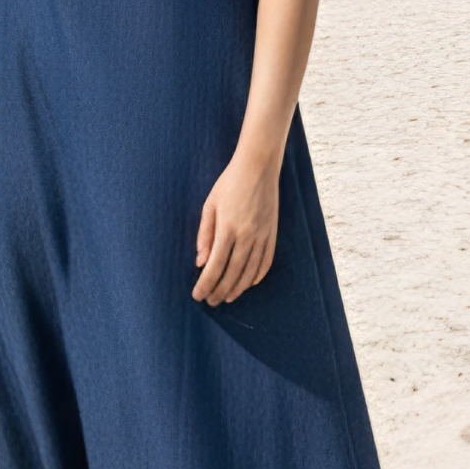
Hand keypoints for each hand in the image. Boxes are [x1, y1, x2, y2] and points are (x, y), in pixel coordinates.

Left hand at [192, 152, 278, 305]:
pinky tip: (248, 284)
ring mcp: (262, 236)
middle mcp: (246, 236)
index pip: (214, 266)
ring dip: (237, 288)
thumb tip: (200, 262)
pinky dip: (257, 276)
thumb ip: (204, 235)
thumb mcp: (210, 205)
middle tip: (211, 301)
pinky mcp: (272, 233)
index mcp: (227, 228)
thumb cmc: (229, 183)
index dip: (205, 285)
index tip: (197, 295)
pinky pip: (266, 262)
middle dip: (219, 291)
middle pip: (232, 274)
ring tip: (227, 298)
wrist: (258, 167)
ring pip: (249, 272)